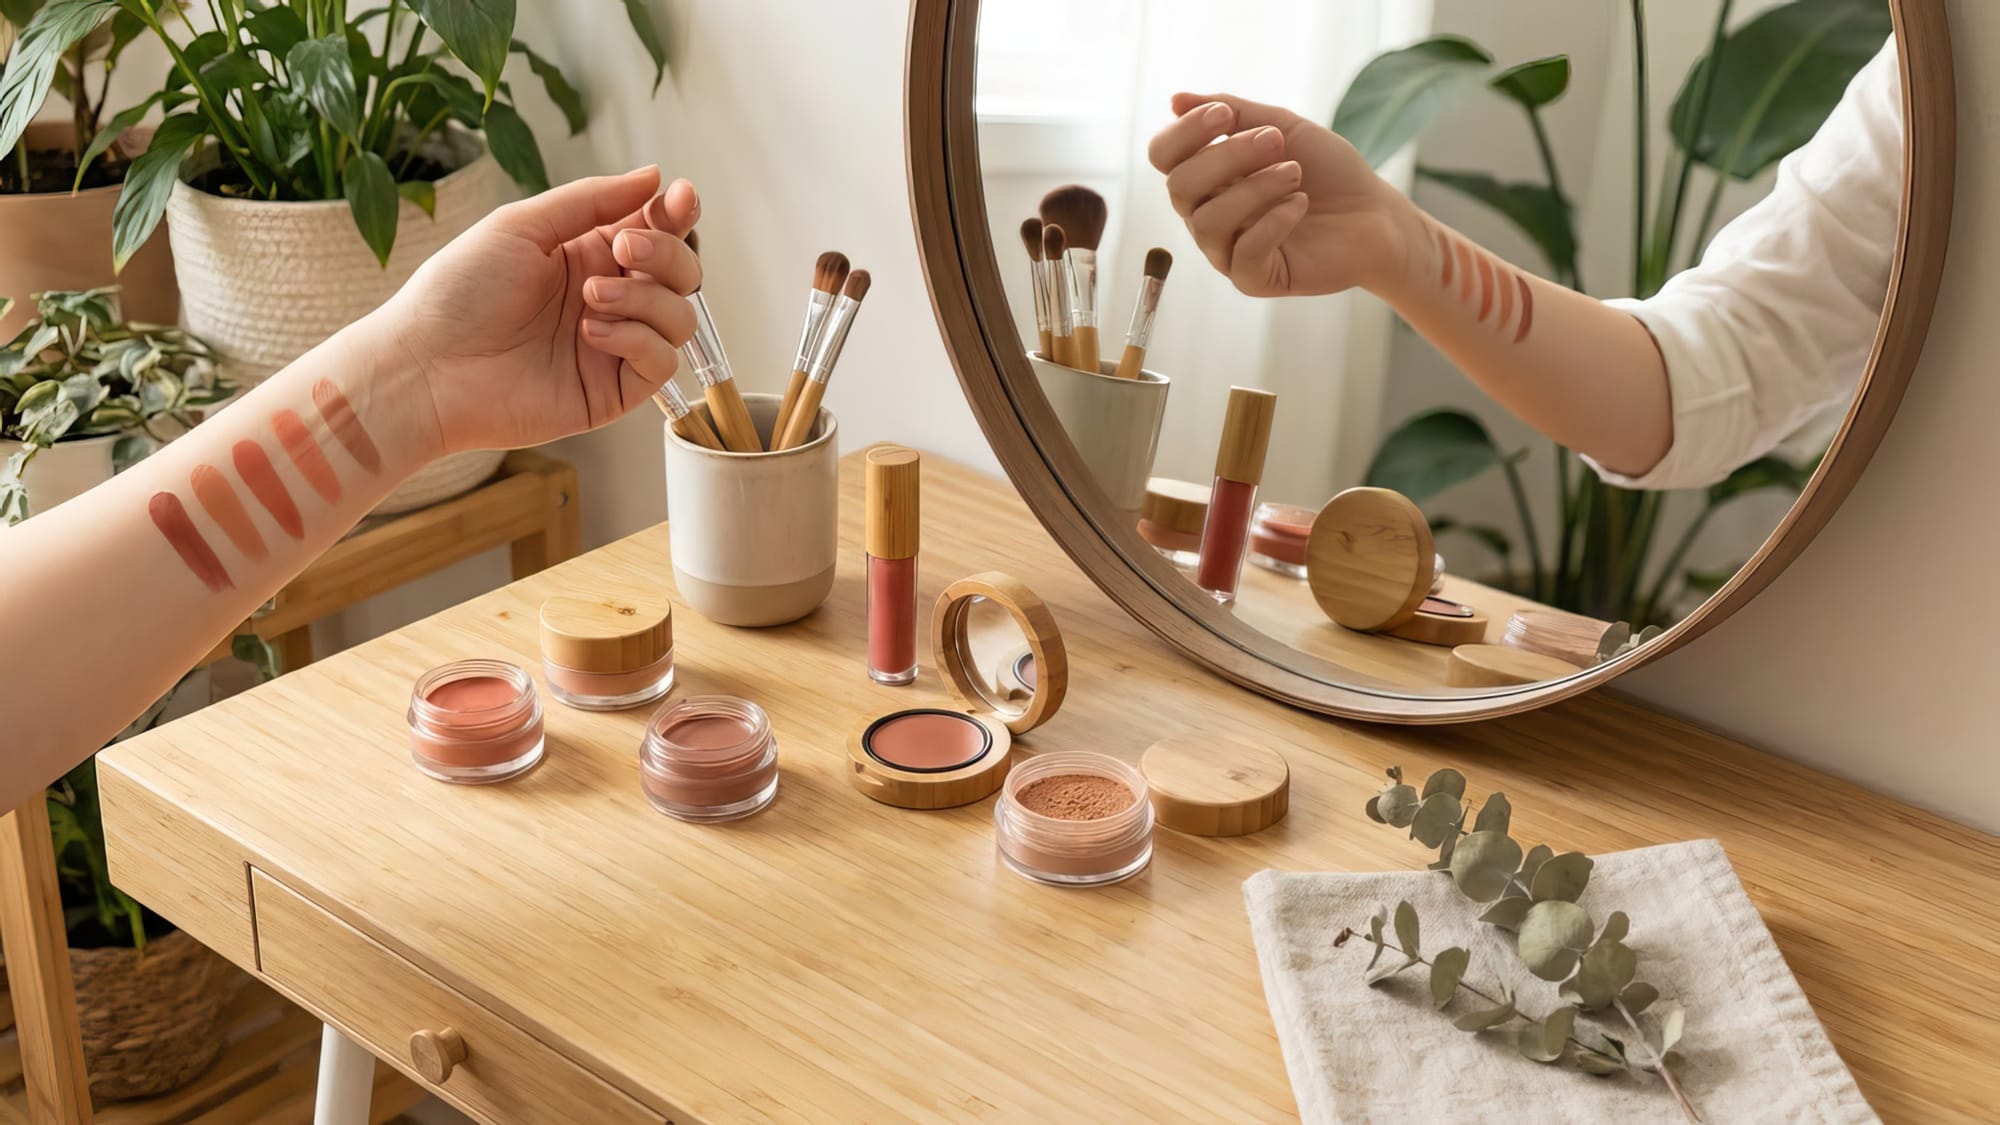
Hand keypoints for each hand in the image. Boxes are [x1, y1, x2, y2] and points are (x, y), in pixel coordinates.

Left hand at [379, 166, 703, 455]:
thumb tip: (653, 177)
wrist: (427, 366)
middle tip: (621, 250)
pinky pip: (661, 362)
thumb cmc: (458, 294)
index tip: (682, 197)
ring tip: (589, 299)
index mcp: (588, 256)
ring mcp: (614, 347)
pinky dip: (637, 340)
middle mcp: (609, 299)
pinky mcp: (612, 391)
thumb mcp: (522, 227)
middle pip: (682, 273)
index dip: (678, 214)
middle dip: (664, 254)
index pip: (656, 232)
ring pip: (680, 318)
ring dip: (645, 299)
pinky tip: (591, 333)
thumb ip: (591, 200)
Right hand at [1148, 93, 1409, 297]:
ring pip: (1208, 221)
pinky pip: (1242, 255)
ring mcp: (1227, 250)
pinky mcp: (1253, 279)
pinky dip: (1272, 223)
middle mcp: (1208, 213)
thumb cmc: (1328, 171)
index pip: (1164, 156)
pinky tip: (1300, 205)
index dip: (1185, 133)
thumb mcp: (1283, 127)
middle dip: (1227, 157)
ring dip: (1254, 189)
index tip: (1225, 115)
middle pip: (1179, 187)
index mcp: (1208, 175)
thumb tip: (1175, 99)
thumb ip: (1233, 112)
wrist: (1375, 214)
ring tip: (1295, 174)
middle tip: (1276, 141)